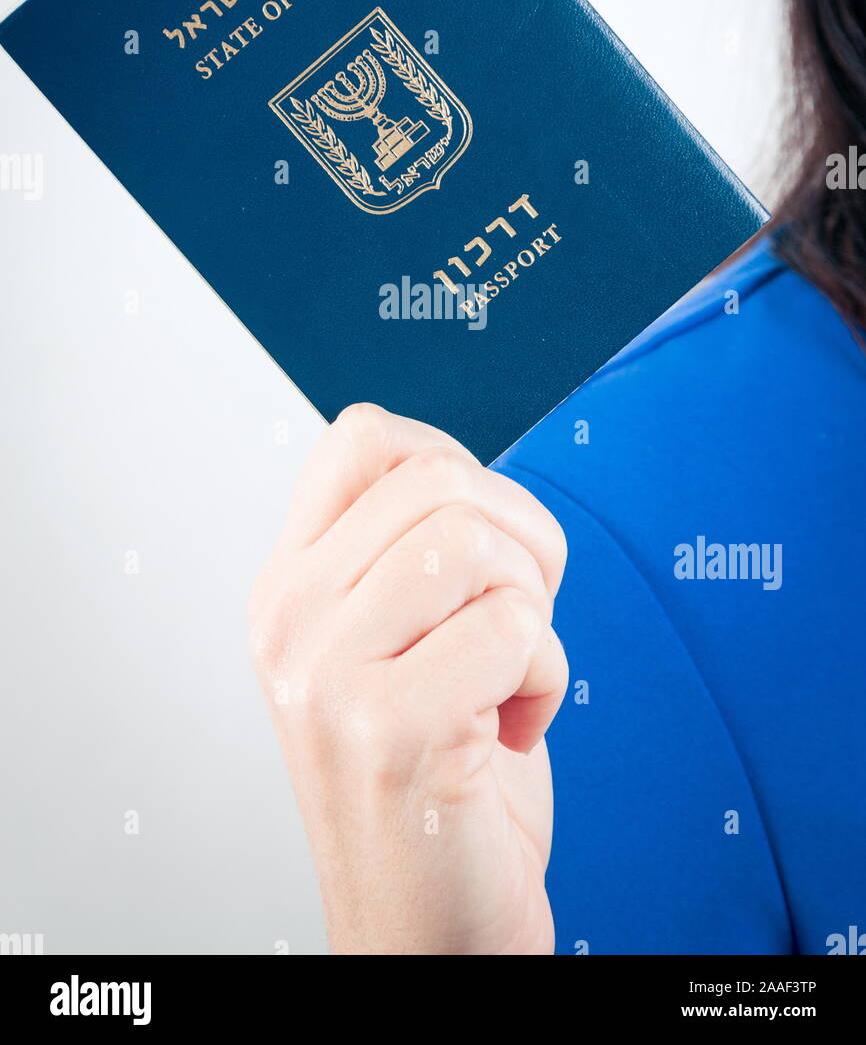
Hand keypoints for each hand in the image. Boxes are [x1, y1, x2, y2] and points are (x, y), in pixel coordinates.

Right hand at [248, 404, 567, 954]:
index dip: (455, 464)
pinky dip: (546, 676)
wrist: (428, 926)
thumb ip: (408, 551)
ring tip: (507, 677)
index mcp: (288, 585)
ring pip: (476, 544)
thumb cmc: (438, 776)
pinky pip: (513, 628)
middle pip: (441, 481)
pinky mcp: (388, 730)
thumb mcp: (394, 642)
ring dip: (532, 611)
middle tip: (515, 620)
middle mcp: (288, 619)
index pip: (364, 439)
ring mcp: (325, 673)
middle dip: (521, 541)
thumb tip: (467, 473)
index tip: (482, 541)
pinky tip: (512, 729)